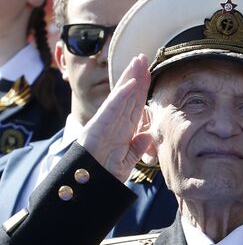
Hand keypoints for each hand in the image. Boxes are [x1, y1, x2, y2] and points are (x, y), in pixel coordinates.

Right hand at [78, 54, 154, 182]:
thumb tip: (148, 135)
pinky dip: (121, 95)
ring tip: (138, 61)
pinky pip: (112, 109)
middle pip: (128, 94)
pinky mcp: (98, 127)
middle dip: (136, 75)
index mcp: (122, 129)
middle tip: (144, 56)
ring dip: (130, 78)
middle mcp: (114, 122)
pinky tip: (131, 83)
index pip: (134, 103)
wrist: (89, 188)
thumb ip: (137, 148)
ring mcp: (106, 123)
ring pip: (120, 96)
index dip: (142, 87)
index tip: (149, 71)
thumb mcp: (127, 161)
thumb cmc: (105, 174)